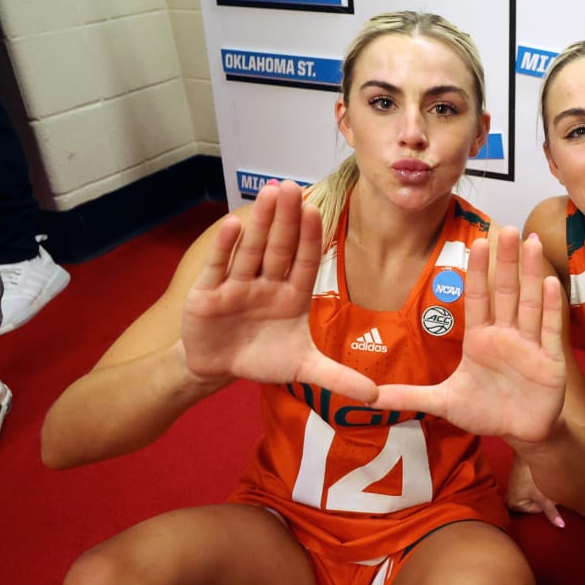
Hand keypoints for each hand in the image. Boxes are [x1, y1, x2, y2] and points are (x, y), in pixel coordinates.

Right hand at [182, 181, 377, 401]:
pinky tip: (231, 224)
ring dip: (259, 223)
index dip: (309, 237)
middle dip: (286, 219)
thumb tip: (377, 397)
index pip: (303, 262)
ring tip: (268, 193)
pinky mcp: (208, 293)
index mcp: (291, 295)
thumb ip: (338, 377)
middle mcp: (265, 283)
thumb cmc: (261, 357)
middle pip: (278, 248)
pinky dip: (224, 247)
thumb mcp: (302, 368)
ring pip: (251, 250)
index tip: (317, 210)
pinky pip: (218, 267)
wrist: (216, 367)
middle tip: (292, 186)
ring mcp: (236, 284)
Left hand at [372, 227, 566, 443]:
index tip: (476, 241)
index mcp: (480, 339)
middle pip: (506, 291)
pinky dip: (551, 307)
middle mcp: (506, 335)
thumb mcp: (444, 403)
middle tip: (505, 228)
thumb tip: (369, 398)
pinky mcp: (550, 360)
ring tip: (531, 242)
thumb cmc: (485, 411)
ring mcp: (530, 345)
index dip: (477, 271)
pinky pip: (550, 329)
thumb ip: (410, 396)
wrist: (521, 432)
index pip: (477, 298)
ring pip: (530, 302)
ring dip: (531, 272)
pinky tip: (551, 282)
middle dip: (505, 261)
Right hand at [506, 458, 564, 528]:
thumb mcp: (542, 495)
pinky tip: (539, 473)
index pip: (539, 510)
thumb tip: (561, 526)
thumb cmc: (530, 473)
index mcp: (514, 505)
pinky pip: (535, 485)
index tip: (545, 489)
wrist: (527, 447)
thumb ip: (551, 511)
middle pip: (538, 503)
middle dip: (545, 495)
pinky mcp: (520, 478)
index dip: (547, 501)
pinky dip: (540, 481)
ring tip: (541, 477)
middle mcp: (511, 497)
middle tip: (544, 482)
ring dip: (544, 488)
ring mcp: (516, 487)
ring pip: (538, 494)